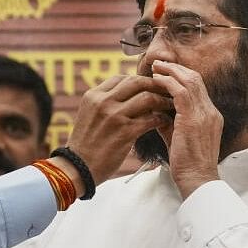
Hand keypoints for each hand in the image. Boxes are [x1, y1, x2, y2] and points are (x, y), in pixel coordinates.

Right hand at [63, 74, 170, 189]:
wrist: (78, 168)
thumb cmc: (86, 144)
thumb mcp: (89, 114)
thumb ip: (105, 102)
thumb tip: (127, 94)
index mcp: (93, 95)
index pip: (121, 78)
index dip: (139, 80)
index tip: (149, 86)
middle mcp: (103, 102)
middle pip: (136, 82)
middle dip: (155, 85)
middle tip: (166, 91)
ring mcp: (114, 116)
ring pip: (147, 98)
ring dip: (162, 101)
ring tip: (169, 105)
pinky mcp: (125, 132)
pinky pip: (151, 119)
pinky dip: (161, 119)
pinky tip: (164, 121)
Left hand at [149, 60, 222, 198]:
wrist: (197, 180)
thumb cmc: (187, 165)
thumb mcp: (178, 138)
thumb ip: (169, 122)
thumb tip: (154, 110)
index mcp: (210, 116)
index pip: (198, 88)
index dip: (181, 76)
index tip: (166, 72)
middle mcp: (210, 112)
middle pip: (196, 79)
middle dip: (176, 69)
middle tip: (159, 63)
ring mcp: (204, 114)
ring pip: (189, 81)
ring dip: (171, 72)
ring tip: (156, 67)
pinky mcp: (193, 119)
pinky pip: (180, 92)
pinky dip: (167, 83)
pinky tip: (156, 80)